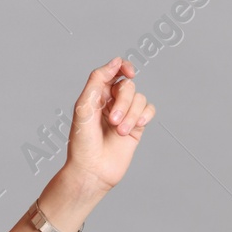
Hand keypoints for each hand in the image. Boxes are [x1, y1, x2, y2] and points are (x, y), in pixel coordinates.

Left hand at [63, 57, 154, 193]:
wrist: (92, 170)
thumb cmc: (83, 140)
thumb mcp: (85, 106)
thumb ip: (98, 80)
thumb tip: (116, 61)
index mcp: (95, 95)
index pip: (113, 72)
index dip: (123, 67)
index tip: (128, 72)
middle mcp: (110, 103)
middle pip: (128, 87)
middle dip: (123, 102)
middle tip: (113, 121)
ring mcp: (125, 114)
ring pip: (140, 99)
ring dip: (131, 114)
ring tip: (119, 131)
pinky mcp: (136, 127)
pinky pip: (149, 111)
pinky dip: (144, 116)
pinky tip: (136, 127)